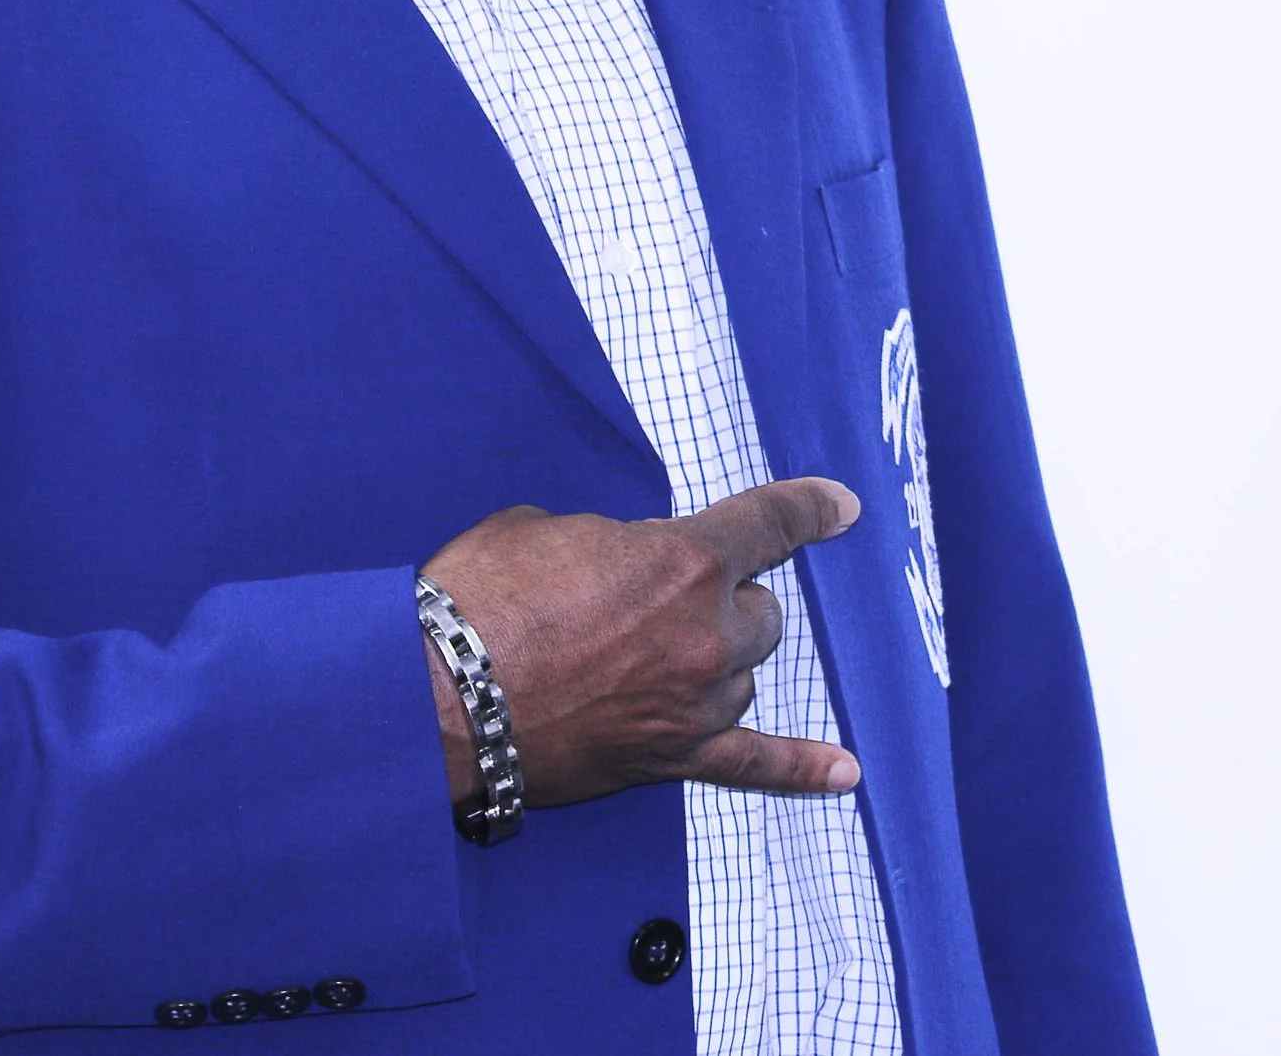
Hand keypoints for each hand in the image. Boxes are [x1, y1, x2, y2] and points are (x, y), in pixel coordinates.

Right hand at [419, 479, 863, 806]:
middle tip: (665, 598)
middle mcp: (707, 634)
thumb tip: (617, 566)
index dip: (808, 509)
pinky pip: (754, 765)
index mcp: (682, 561)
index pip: (767, 525)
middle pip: (760, 613)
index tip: (840, 506)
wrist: (438, 696)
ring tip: (661, 652)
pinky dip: (802, 769)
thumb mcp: (543, 528)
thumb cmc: (480, 598)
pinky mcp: (671, 758)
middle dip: (725, 598)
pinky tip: (842, 773)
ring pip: (744, 675)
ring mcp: (695, 702)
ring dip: (717, 657)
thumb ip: (606, 543)